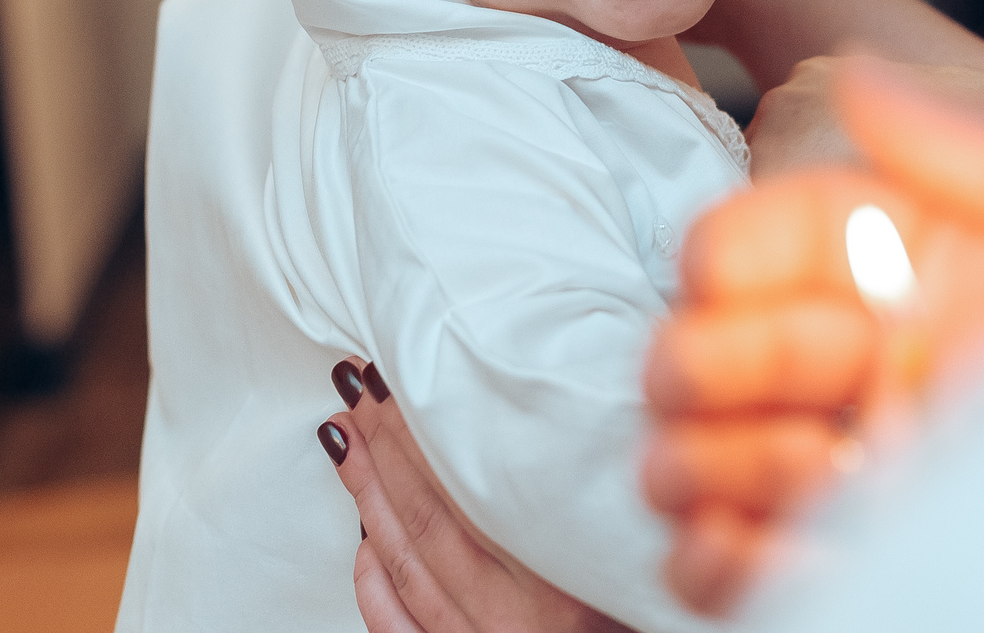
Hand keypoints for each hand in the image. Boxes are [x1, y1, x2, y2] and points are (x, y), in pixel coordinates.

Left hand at [320, 358, 628, 632]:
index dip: (425, 428)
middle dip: (385, 445)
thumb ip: (587, 486)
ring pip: (406, 564)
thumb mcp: (634, 542)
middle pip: (430, 519)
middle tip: (360, 389)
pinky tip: (363, 537)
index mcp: (567, 582)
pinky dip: (374, 582)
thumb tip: (553, 411)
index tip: (399, 376)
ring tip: (346, 440)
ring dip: (368, 495)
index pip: (473, 488)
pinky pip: (400, 629)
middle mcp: (517, 620)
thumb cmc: (637, 605)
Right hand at [646, 62, 983, 611]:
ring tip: (813, 471)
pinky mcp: (867, 561)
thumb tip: (857, 78)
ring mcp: (857, 465)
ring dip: (712, 467)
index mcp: (900, 262)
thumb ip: (969, 155)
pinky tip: (769, 545)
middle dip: (705, 368)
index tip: (749, 280)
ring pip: (692, 466)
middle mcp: (864, 360)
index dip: (727, 262)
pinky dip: (722, 565)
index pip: (748, 248)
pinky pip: (736, 572)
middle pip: (699, 358)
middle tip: (804, 385)